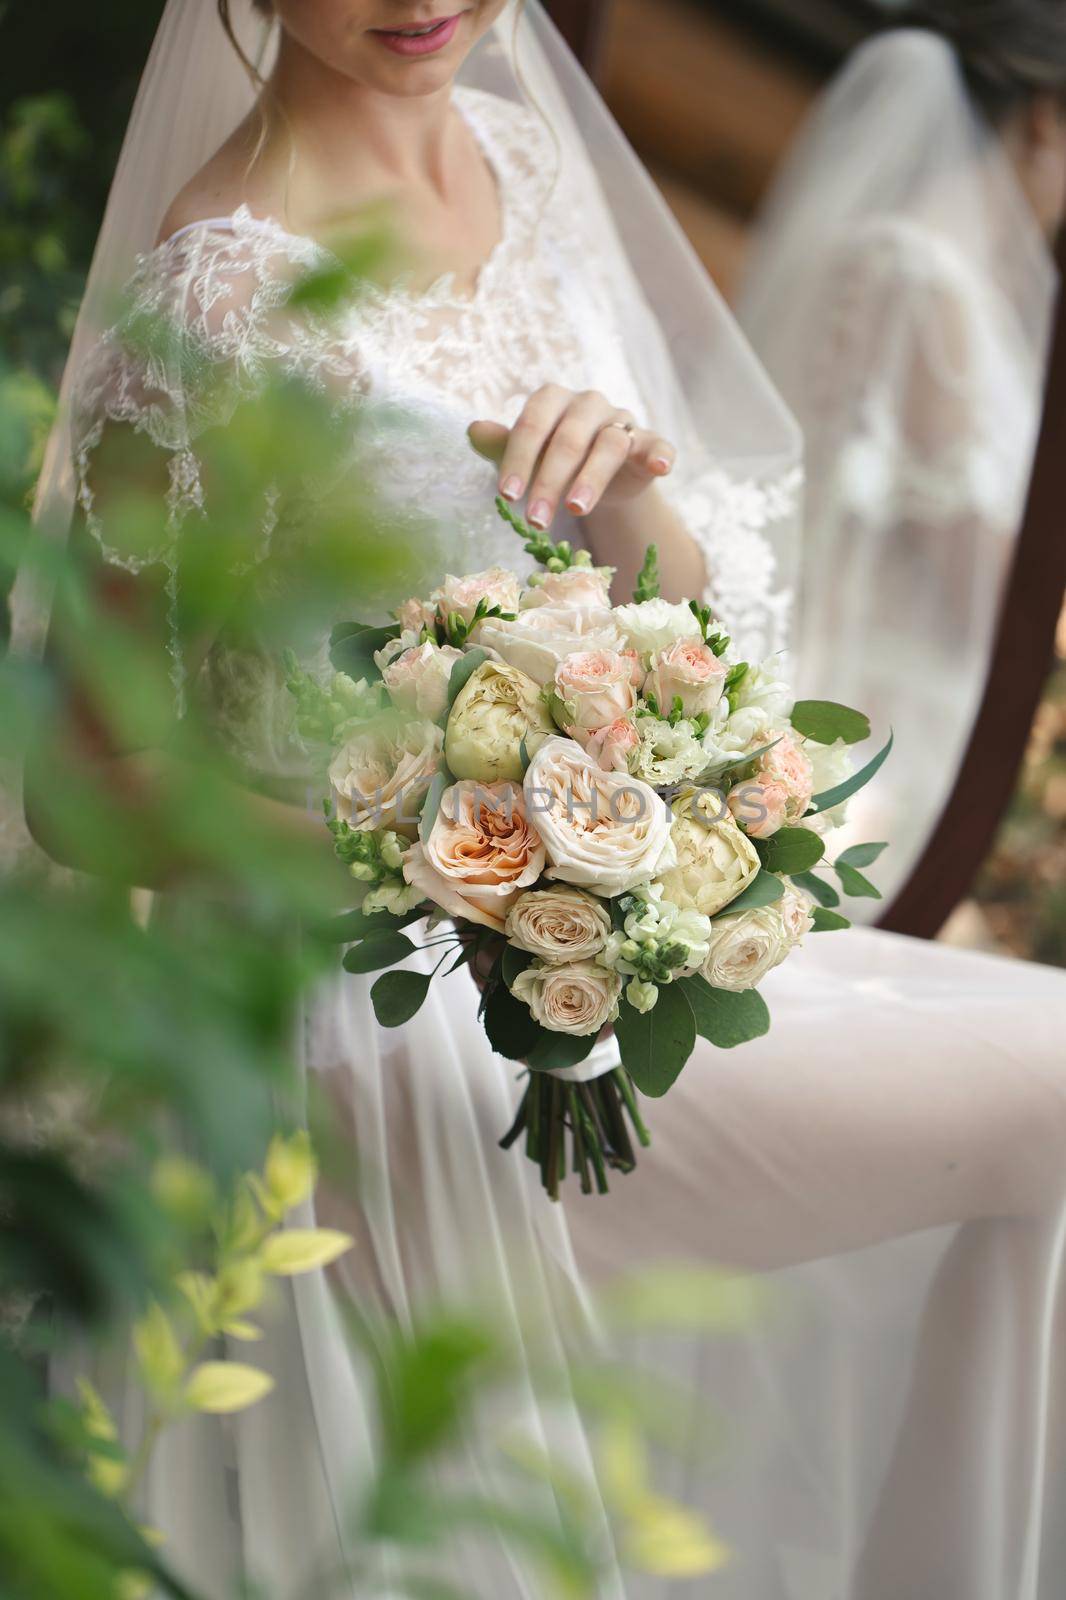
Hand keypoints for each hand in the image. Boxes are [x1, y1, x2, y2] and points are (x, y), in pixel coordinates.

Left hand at [468, 386, 675, 531]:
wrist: (596, 479)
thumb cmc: (550, 462)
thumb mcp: (524, 457)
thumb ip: (501, 444)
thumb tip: (473, 430)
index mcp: (553, 400)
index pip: (533, 424)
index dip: (519, 459)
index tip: (506, 496)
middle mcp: (588, 404)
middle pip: (569, 439)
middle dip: (549, 481)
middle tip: (535, 519)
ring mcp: (621, 422)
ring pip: (609, 445)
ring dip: (591, 479)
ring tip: (576, 510)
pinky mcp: (648, 443)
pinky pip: (657, 444)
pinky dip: (660, 454)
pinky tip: (660, 468)